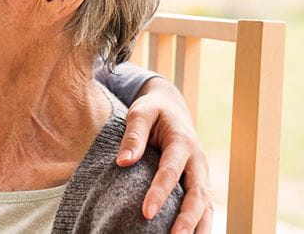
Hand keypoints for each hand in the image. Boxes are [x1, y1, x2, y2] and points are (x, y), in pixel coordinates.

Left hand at [116, 77, 212, 232]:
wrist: (172, 107)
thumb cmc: (152, 110)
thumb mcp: (140, 112)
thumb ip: (133, 136)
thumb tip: (123, 162)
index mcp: (182, 142)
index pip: (171, 171)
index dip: (160, 192)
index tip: (146, 212)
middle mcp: (198, 160)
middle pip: (197, 193)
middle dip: (187, 218)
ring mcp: (201, 174)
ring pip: (206, 205)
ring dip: (198, 226)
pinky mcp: (199, 183)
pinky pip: (204, 207)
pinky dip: (200, 224)